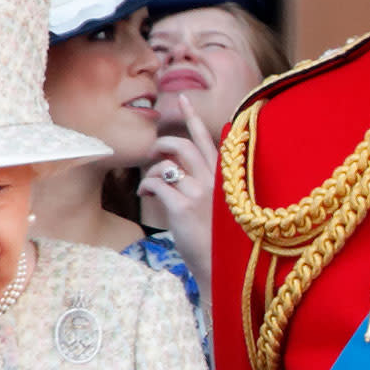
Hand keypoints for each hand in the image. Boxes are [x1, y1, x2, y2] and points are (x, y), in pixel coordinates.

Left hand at [138, 94, 215, 294]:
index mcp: (225, 177)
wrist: (224, 270)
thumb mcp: (223, 207)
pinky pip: (155, 184)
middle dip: (162, 143)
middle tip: (154, 152)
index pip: (208, 139)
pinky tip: (145, 195)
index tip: (182, 99)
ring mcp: (198, 192)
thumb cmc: (223, 241)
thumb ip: (210, 186)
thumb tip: (188, 172)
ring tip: (148, 183)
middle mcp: (213, 180)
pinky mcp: (181, 207)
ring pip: (166, 164)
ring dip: (151, 169)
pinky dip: (145, 187)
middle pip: (182, 145)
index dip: (193, 117)